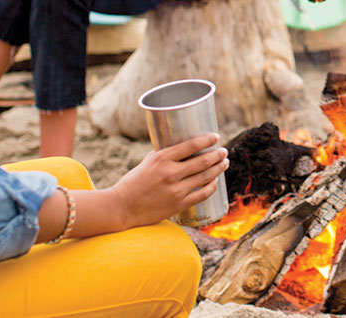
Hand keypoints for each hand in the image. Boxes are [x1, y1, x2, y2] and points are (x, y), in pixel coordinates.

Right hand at [109, 133, 228, 229]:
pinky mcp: (178, 204)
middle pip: (203, 161)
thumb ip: (163, 156)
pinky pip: (202, 194)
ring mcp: (176, 190)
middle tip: (224, 151)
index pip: (191, 145)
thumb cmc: (132, 183)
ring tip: (224, 163)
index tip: (216, 136)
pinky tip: (215, 181)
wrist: (121, 207)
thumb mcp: (146, 162)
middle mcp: (170, 173)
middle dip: (218, 154)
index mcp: (162, 158)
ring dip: (219, 168)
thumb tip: (180, 148)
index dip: (208, 139)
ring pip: (206, 177)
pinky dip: (212, 186)